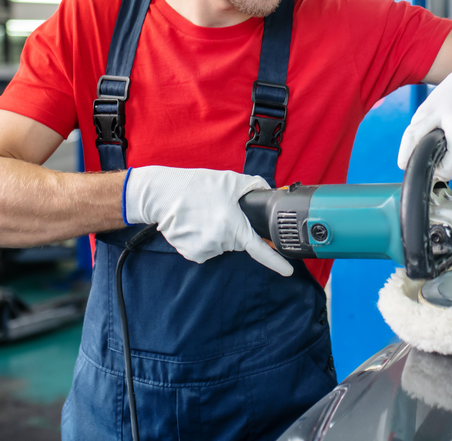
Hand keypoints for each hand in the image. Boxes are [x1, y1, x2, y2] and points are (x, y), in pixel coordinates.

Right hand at [123, 166, 292, 275]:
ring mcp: (206, 250)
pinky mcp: (193, 254)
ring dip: (217, 233)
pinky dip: (203, 239)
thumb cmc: (196, 186)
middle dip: (232, 229)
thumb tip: (269, 192)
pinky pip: (207, 249)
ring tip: (203, 215)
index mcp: (233, 224)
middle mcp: (220, 241)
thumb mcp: (230, 181)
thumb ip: (254, 186)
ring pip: (221, 245)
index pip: (259, 248)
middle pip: (237, 241)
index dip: (276, 262)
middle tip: (218, 211)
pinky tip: (195, 225)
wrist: (162, 195)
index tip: (288, 271)